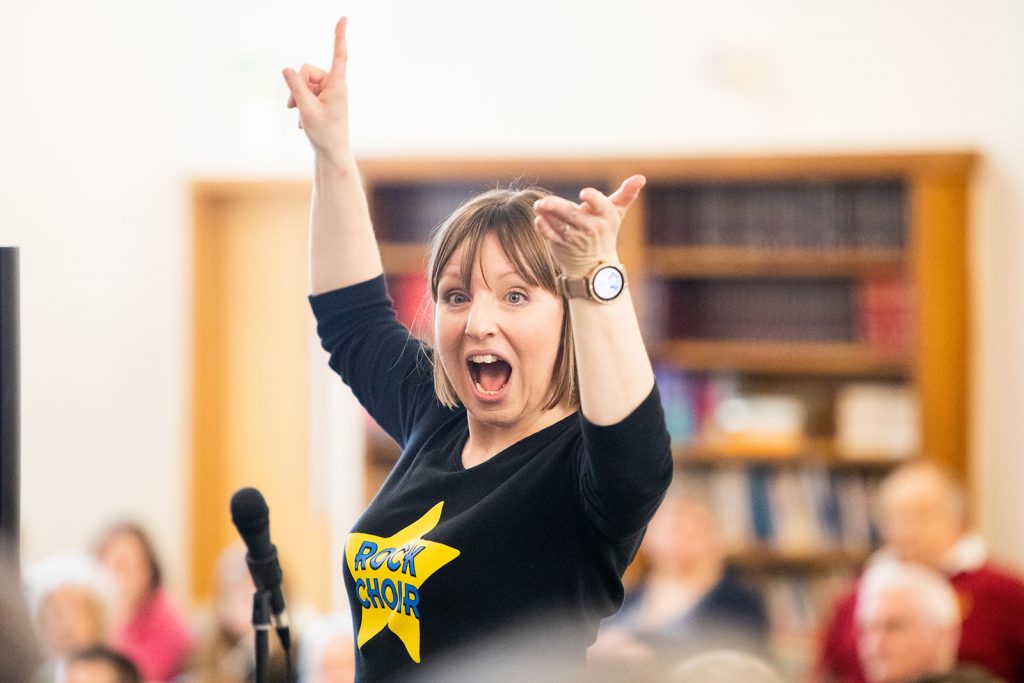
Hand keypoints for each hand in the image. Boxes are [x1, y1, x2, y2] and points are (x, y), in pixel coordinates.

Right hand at [282, 17, 351, 165]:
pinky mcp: (321, 98)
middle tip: (297, 108)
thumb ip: (296, 88)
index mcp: (337, 85)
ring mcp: (328, 91)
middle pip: (307, 70)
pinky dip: (300, 104)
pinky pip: (304, 91)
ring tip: (300, 116)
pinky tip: (302, 121)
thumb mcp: (306, 110)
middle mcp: (334, 85)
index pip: (339, 56)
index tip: (343, 18)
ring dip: (297, 97)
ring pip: (303, 81)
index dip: (339, 36)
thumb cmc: (324, 133)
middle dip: (298, 86)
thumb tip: (286, 68)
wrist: (331, 152)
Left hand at [533, 175, 645, 276]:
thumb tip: (640, 177)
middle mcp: (592, 229)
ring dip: (547, 215)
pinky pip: (551, 237)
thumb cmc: (605, 231)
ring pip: (559, 224)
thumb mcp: (617, 213)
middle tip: (544, 201)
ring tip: (539, 206)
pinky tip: (539, 220)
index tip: (584, 194)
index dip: (594, 199)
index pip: (602, 206)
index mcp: (607, 218)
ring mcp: (576, 239)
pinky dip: (544, 229)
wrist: (596, 266)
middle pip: (573, 215)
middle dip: (557, 207)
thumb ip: (626, 194)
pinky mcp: (562, 246)